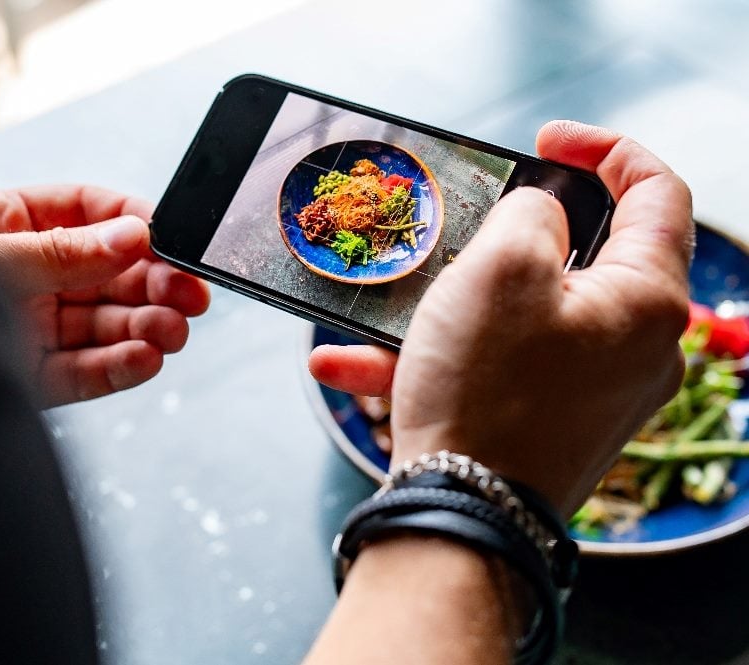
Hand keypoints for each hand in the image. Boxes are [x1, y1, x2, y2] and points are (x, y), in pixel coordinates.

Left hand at [0, 185, 210, 406]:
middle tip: (189, 293)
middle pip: (111, 273)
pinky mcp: (32, 378)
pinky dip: (119, 368)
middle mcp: (31, 275)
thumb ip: (60, 252)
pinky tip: (147, 359)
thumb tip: (134, 235)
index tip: (171, 238)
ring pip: (106, 324)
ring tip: (175, 331)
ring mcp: (34, 327)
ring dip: (147, 326)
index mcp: (12, 224)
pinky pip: (86, 372)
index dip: (135, 223)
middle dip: (154, 282)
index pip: (91, 212)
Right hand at [309, 121, 692, 514]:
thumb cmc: (487, 391)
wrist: (461, 518)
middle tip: (458, 232)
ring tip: (374, 320)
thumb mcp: (502, 268)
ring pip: (518, 319)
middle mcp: (634, 347)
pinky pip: (493, 368)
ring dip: (443, 311)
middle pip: (578, 258)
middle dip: (501, 242)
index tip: (545, 140)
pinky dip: (433, 360)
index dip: (606, 150)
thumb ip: (530, 214)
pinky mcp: (550, 420)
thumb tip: (540, 214)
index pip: (657, 193)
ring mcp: (592, 390)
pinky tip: (351, 367)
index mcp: (647, 301)